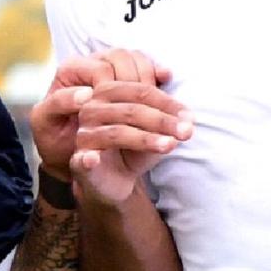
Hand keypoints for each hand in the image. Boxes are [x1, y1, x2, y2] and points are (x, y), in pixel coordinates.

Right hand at [32, 50, 189, 205]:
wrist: (116, 180)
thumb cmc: (135, 148)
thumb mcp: (154, 130)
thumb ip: (167, 118)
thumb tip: (189, 117)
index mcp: (108, 93)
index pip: (140, 90)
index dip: (168, 103)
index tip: (190, 118)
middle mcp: (92, 109)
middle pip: (130, 109)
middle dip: (162, 120)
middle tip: (187, 131)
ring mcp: (85, 135)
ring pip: (117, 132)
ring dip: (146, 139)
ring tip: (170, 146)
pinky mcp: (79, 160)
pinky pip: (83, 158)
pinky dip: (88, 159)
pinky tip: (94, 159)